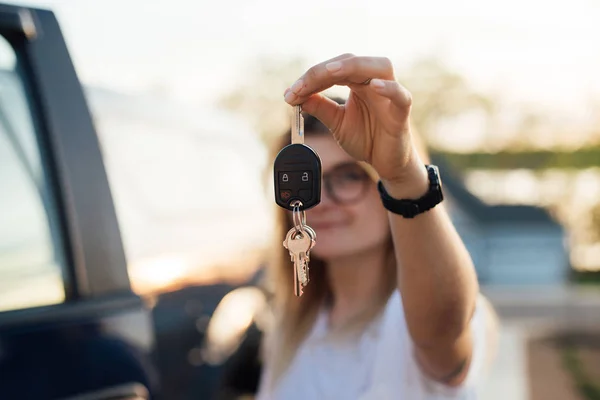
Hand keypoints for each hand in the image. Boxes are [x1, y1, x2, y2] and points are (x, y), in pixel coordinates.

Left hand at [284, 54, 427, 194]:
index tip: (290, 93)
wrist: (386, 163)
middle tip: (301, 86)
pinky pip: (400, 95)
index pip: (334, 69)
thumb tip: (294, 95)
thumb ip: (319, 107)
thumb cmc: (367, 138)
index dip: (310, 78)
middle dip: (323, 71)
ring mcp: (390, 95)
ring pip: (380, 66)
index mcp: (358, 82)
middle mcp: (375, 82)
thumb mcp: (336, 122)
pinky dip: (389, 88)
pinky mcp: (401, 112)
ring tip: (330, 73)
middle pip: (352, 61)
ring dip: (354, 66)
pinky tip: (374, 86)